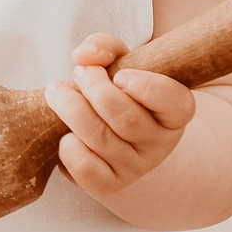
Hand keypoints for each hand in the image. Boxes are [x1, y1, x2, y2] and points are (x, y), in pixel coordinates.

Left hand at [45, 32, 196, 199]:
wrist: (119, 140)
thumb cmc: (120, 95)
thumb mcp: (122, 64)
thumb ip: (105, 48)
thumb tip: (83, 55)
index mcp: (175, 112)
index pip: (175, 102)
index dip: (147, 87)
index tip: (120, 75)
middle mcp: (160, 143)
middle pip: (125, 118)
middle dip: (94, 88)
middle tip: (79, 73)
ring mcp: (136, 167)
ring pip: (100, 139)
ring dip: (71, 108)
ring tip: (57, 91)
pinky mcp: (109, 183)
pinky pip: (85, 168)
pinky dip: (68, 146)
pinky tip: (65, 132)